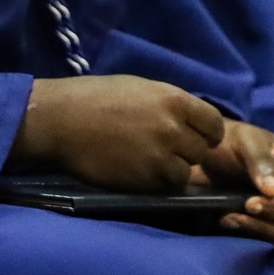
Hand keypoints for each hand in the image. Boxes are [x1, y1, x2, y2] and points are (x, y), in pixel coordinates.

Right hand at [13, 75, 225, 190]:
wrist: (58, 119)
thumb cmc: (93, 97)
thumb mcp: (138, 88)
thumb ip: (169, 105)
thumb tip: (189, 122)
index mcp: (173, 100)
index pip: (215, 124)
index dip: (206, 133)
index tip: (192, 136)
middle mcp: (172, 128)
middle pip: (201, 151)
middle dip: (186, 151)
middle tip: (162, 149)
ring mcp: (158, 156)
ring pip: (184, 172)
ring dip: (171, 170)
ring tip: (147, 162)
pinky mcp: (142, 179)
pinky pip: (163, 186)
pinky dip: (153, 182)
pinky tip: (134, 170)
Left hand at [194, 122, 273, 242]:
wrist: (207, 148)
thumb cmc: (231, 139)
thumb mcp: (246, 139)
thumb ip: (261, 160)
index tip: (251, 204)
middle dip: (267, 225)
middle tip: (235, 214)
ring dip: (254, 231)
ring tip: (227, 218)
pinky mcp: (259, 221)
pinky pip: (261, 236)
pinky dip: (244, 232)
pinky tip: (224, 220)